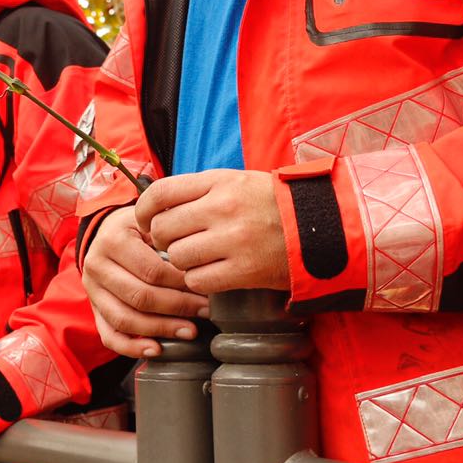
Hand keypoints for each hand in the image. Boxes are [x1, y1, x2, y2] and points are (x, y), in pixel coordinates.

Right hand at [82, 205, 208, 358]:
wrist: (107, 233)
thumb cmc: (137, 228)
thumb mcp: (151, 220)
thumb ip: (171, 235)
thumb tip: (204, 265)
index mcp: (113, 240)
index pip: (152, 271)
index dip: (182, 284)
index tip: (206, 290)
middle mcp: (97, 266)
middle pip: (140, 296)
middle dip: (177, 308)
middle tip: (204, 312)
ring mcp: (92, 291)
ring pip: (125, 319)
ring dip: (161, 330)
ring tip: (189, 331)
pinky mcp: (94, 309)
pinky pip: (109, 336)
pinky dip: (132, 348)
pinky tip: (156, 349)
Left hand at [136, 170, 289, 294]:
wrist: (320, 227)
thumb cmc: (272, 204)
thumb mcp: (236, 182)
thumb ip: (199, 190)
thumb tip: (157, 205)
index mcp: (219, 182)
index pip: (160, 193)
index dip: (143, 210)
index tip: (143, 221)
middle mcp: (223, 208)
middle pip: (163, 228)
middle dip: (161, 240)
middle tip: (173, 244)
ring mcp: (233, 240)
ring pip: (177, 256)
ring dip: (181, 262)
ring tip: (196, 259)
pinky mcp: (244, 271)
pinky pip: (198, 280)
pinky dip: (198, 281)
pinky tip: (210, 273)